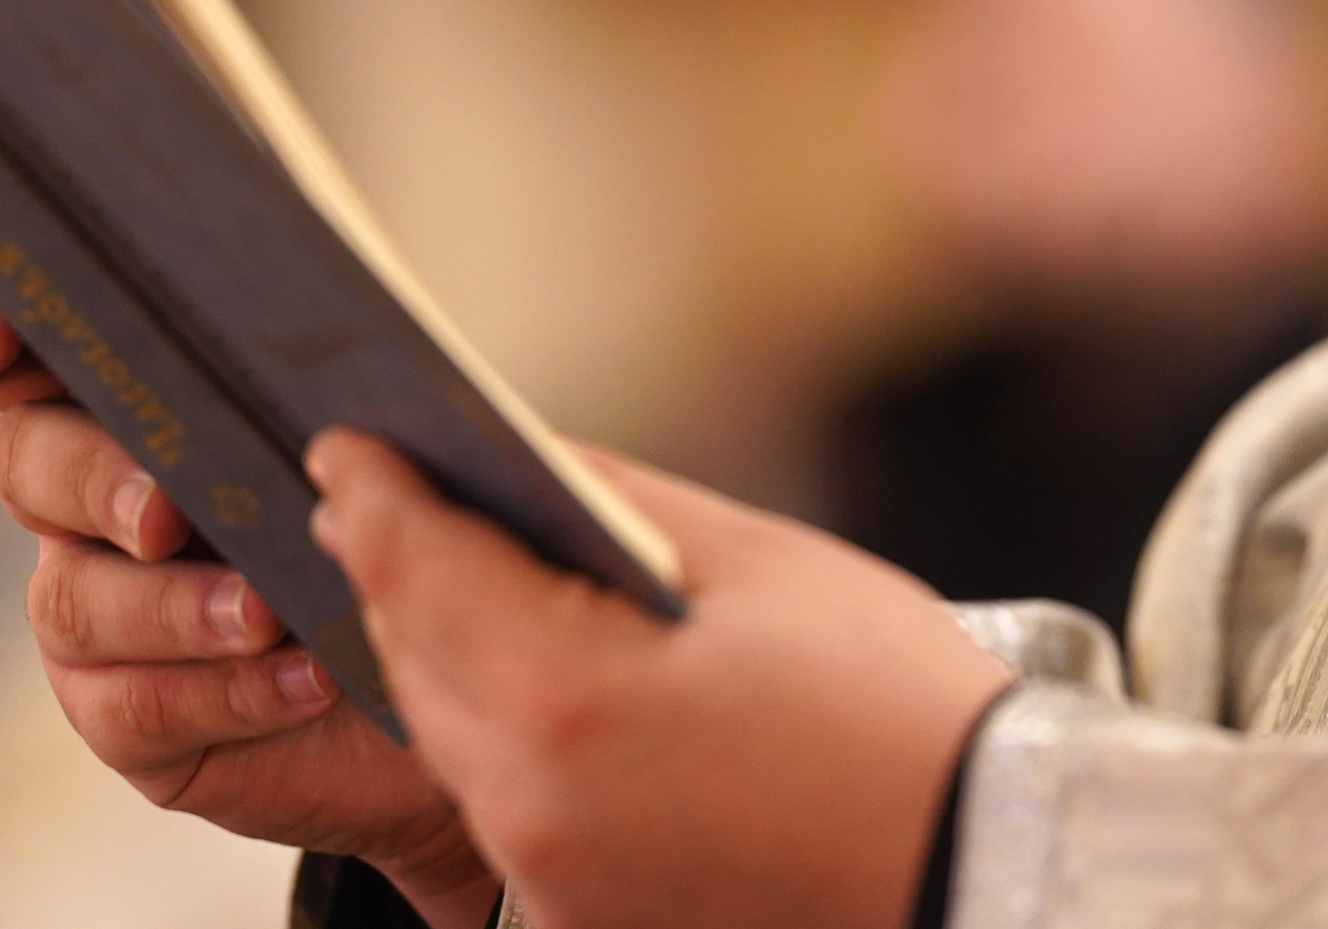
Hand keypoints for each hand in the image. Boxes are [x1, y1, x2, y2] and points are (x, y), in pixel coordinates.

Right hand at [0, 275, 496, 928]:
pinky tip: (304, 677)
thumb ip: (331, 383)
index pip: (2, 338)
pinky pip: (136, 706)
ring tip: (267, 613)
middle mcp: (81, 488)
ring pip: (74, 600)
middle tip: (165, 515)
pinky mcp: (121, 711)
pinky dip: (227, 690)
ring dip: (173, 608)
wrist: (452, 660)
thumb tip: (319, 382)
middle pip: (26, 461)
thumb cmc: (408, 504)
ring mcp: (89, 602)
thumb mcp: (387, 423)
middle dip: (93, 480)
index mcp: (122, 386)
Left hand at [308, 430, 1013, 928]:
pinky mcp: (580, 922)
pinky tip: (550, 686)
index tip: (346, 447)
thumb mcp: (762, 566)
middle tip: (386, 493)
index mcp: (567, 697)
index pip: (415, 569)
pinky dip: (508, 738)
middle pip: (414, 657)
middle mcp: (529, 804)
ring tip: (465, 577)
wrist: (981, 873)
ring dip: (448, 655)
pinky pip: (507, 806)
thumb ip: (615, 505)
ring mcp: (550, 879)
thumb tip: (519, 459)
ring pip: (452, 738)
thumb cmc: (896, 715)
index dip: (372, 494)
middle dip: (399, 569)